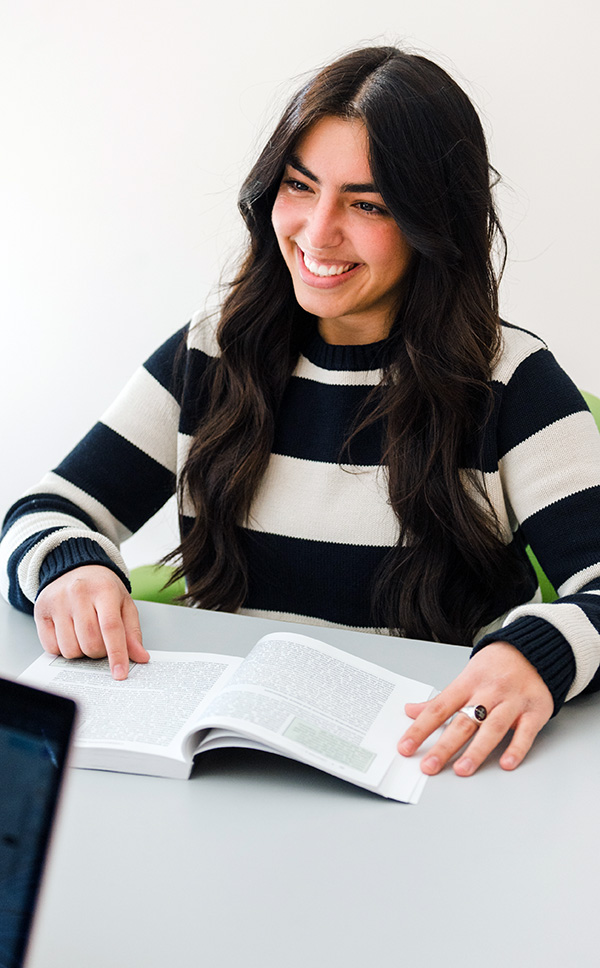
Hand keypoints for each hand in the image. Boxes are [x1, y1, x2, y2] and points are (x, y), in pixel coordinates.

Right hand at [34, 565, 148, 679]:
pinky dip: (63, 649)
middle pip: (90, 642)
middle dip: (99, 652)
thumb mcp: (124, 604)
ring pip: (70, 649)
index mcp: (103, 589)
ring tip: (85, 635)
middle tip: (102, 641)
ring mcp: (57, 601)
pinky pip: (51, 648)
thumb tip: (140, 657)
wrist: (76, 568)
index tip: (120, 674)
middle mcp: (78, 593)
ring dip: (81, 652)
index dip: (117, 654)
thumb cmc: (102, 588)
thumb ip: (132, 632)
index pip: (111, 628)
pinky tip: (69, 634)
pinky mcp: (41, 611)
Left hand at [397, 641, 553, 775]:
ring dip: (477, 751)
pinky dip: (517, 748)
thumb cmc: (495, 667)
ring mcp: (512, 702)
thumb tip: (411, 711)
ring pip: (492, 728)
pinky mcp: (534, 712)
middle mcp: (488, 693)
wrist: (533, 650)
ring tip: (462, 770)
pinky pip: (525, 732)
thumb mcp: (465, 677)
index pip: (439, 708)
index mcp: (467, 684)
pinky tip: (506, 764)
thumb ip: (441, 700)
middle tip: (429, 766)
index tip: (406, 747)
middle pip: (463, 722)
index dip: (420, 728)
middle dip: (445, 747)